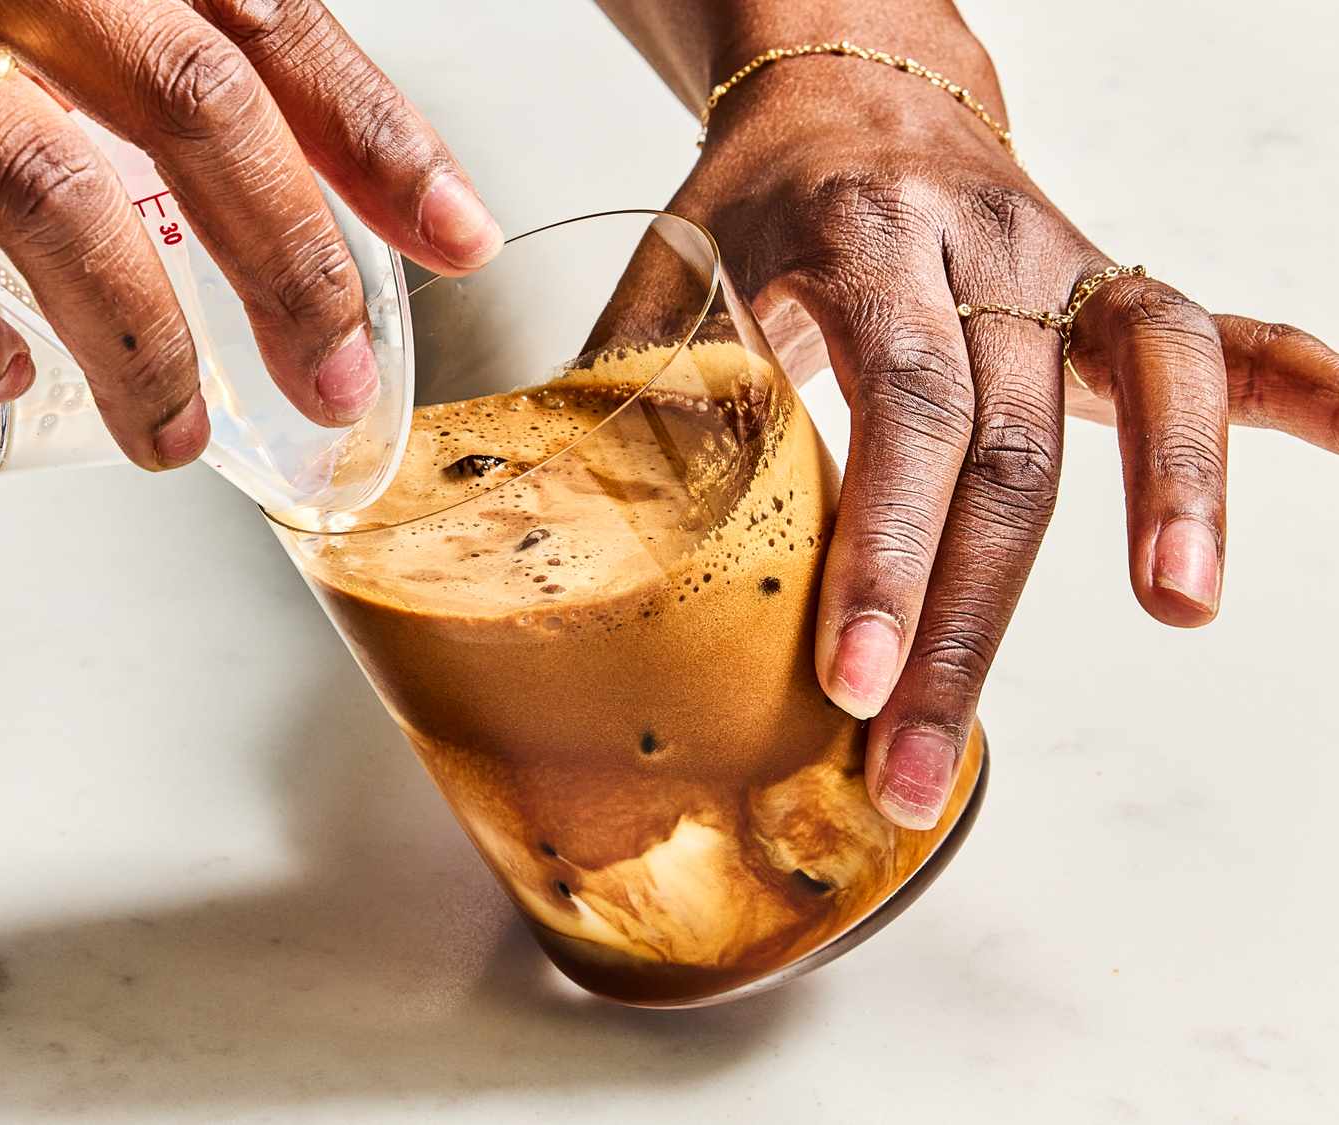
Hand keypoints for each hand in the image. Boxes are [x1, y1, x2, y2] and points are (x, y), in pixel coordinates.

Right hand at [0, 0, 500, 467]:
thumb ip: (138, 29)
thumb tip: (279, 166)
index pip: (264, 14)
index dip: (376, 135)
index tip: (457, 232)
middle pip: (191, 98)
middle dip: (288, 261)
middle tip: (329, 378)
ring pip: (48, 184)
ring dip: (139, 341)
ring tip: (177, 435)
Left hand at [667, 40, 1338, 828]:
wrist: (850, 86)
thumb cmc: (751, 199)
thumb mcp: (674, 272)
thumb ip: (636, 392)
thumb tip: (563, 532)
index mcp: (853, 237)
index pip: (893, 402)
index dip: (885, 550)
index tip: (857, 683)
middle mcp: (976, 240)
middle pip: (1010, 438)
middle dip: (971, 612)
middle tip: (921, 757)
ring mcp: (1061, 258)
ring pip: (1146, 373)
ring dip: (1175, 494)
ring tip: (1173, 612)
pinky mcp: (1110, 279)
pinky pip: (1223, 330)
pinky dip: (1300, 387)